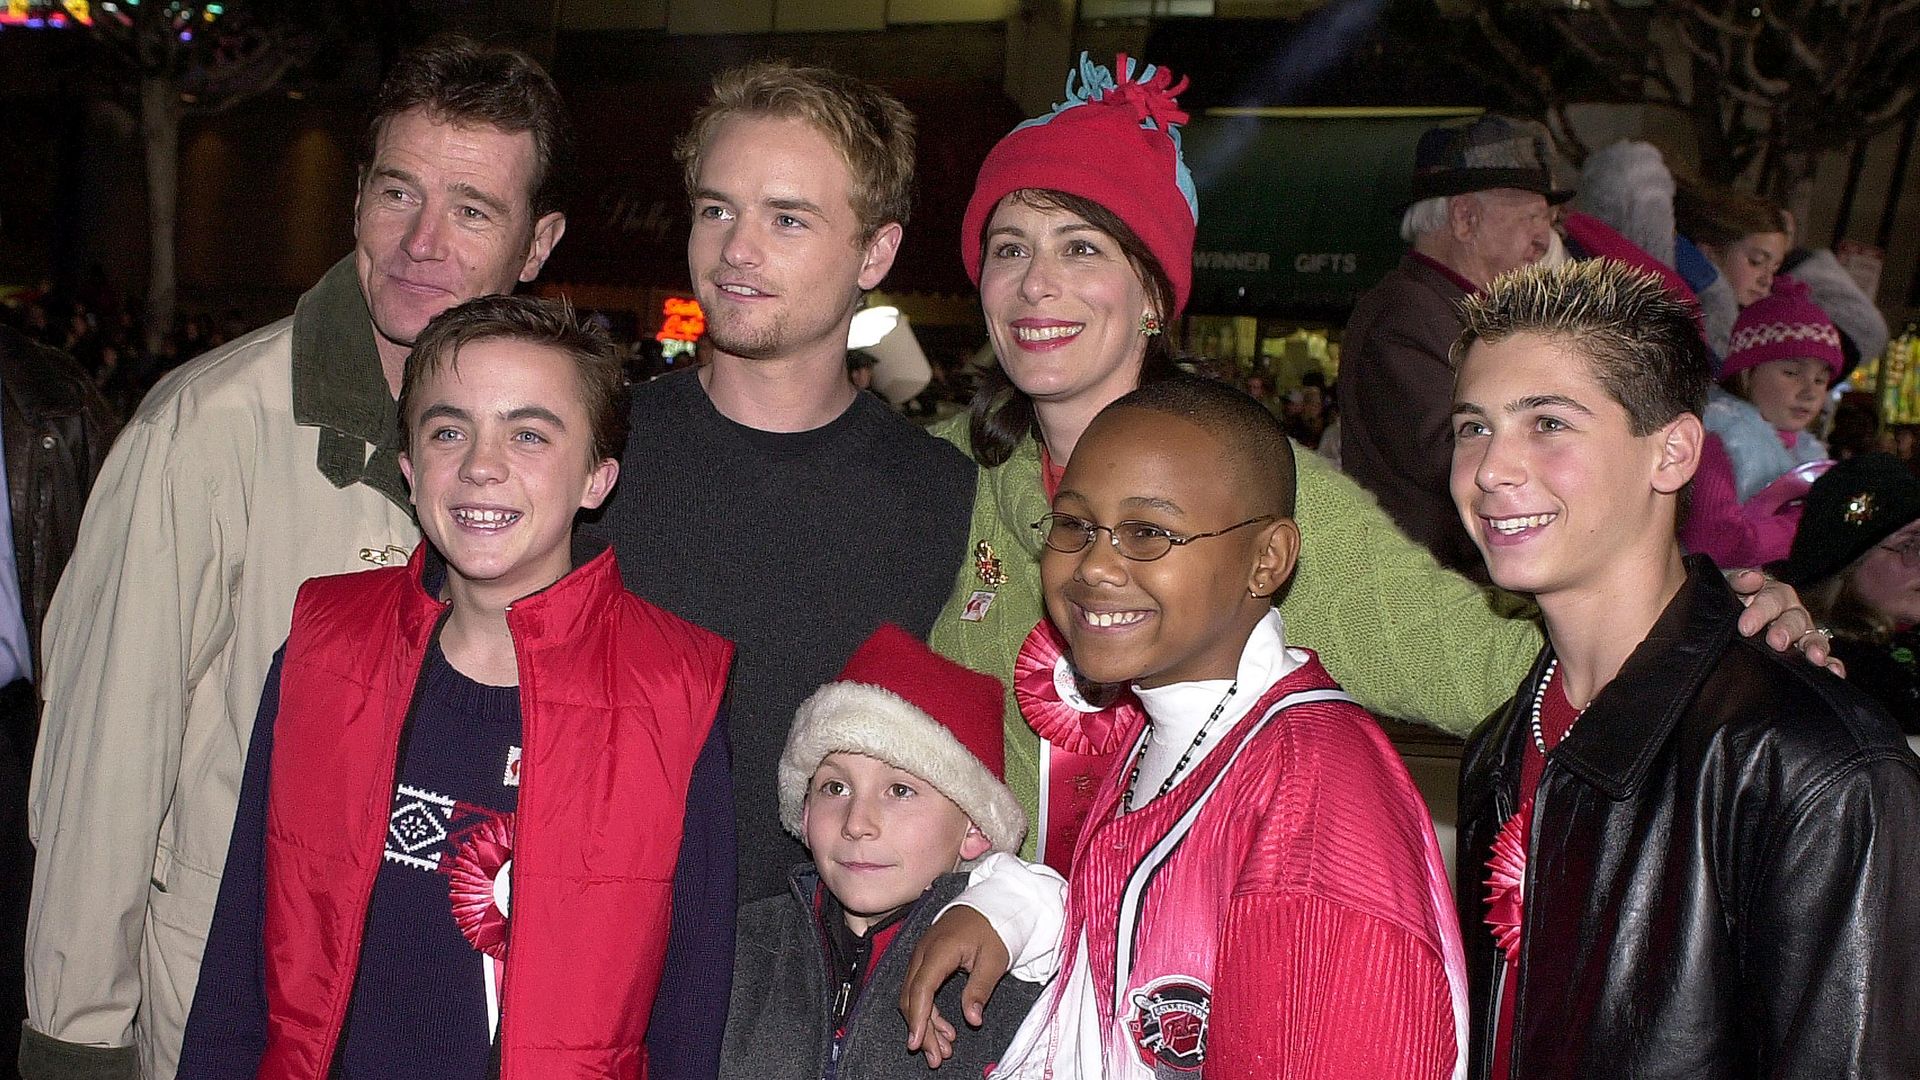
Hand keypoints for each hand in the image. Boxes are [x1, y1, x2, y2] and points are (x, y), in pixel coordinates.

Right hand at [899, 905, 1009, 1067]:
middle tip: (936, 1057)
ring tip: (942, 1049)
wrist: (991, 905)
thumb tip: (973, 1019)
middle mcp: (923, 952)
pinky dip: (928, 1011)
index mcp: (939, 950)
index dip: (918, 1018)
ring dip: (925, 1024)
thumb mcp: (993, 960)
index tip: (917, 1043)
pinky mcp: (926, 960)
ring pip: (913, 996)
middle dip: (921, 1029)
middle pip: (912, 997)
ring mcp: (922, 955)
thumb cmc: (994, 928)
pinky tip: (944, 1029)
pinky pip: (920, 989)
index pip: (921, 988)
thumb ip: (980, 989)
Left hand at [1726, 568, 1844, 676]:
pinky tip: (1835, 672)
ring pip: (1813, 638)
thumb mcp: (1727, 586)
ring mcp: (1802, 634)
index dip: (1760, 611)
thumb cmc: (1731, 600)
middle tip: (1776, 642)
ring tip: (1815, 657)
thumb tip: (1752, 578)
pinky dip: (1831, 664)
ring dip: (1815, 646)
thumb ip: (1735, 580)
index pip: (1772, 598)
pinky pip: (1824, 659)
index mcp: (1773, 595)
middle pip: (1794, 619)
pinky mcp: (1807, 654)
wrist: (1727, 620)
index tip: (1745, 627)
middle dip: (1786, 630)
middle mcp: (1791, 613)